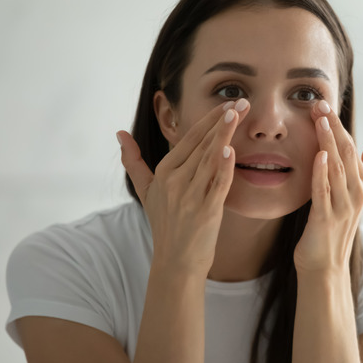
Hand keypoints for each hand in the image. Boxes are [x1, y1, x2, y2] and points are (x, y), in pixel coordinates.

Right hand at [117, 99, 249, 271]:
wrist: (176, 262)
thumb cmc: (165, 224)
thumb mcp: (145, 190)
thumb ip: (133, 161)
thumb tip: (119, 134)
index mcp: (165, 171)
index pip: (189, 139)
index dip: (209, 120)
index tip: (228, 103)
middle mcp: (175, 181)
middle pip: (202, 144)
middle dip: (223, 121)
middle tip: (243, 101)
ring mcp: (190, 196)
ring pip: (209, 159)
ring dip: (224, 135)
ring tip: (238, 114)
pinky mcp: (206, 211)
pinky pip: (216, 185)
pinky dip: (223, 168)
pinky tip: (229, 150)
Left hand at [293, 100, 362, 273]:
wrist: (324, 267)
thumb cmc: (333, 229)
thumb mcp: (352, 194)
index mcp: (360, 185)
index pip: (351, 148)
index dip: (338, 125)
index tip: (324, 104)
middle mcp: (355, 193)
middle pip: (345, 154)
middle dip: (333, 127)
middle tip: (319, 104)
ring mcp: (342, 207)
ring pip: (336, 168)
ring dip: (328, 143)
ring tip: (320, 121)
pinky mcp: (326, 219)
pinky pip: (324, 192)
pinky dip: (322, 173)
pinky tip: (318, 155)